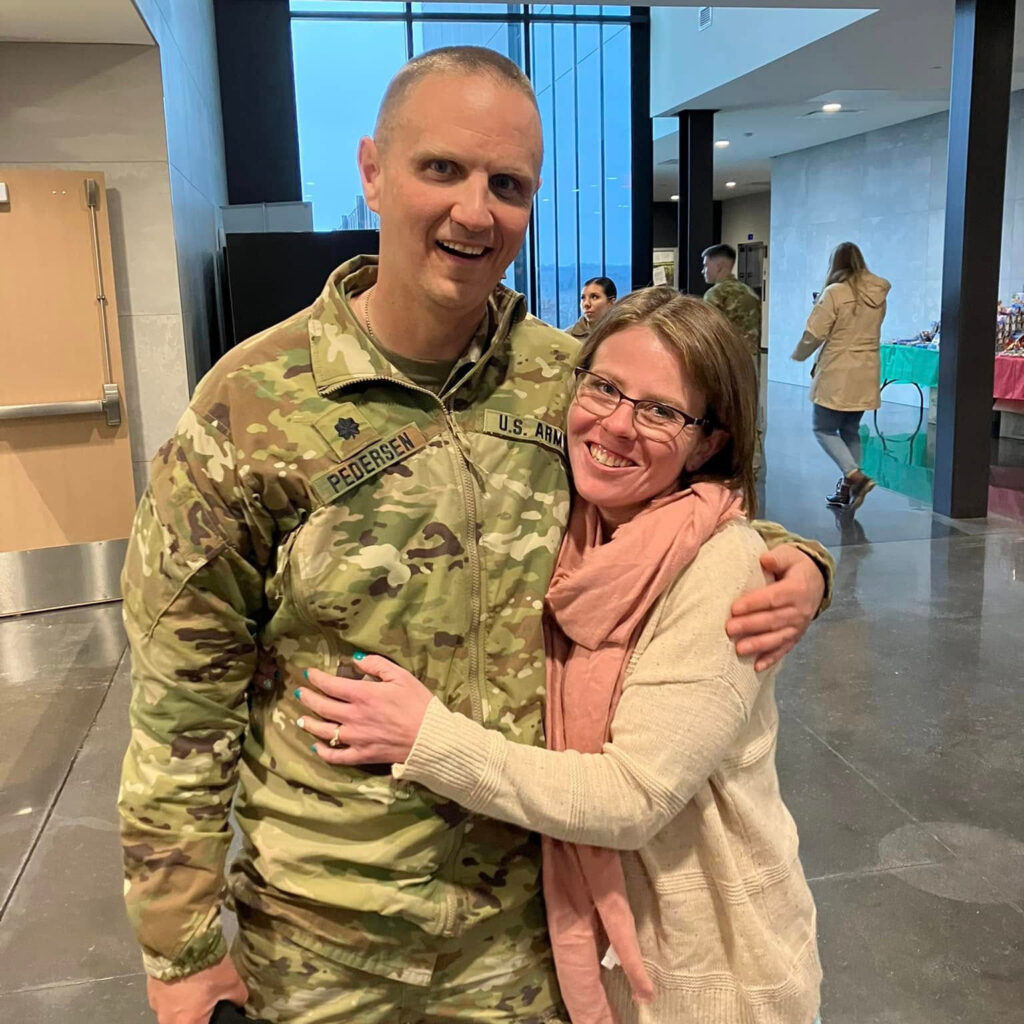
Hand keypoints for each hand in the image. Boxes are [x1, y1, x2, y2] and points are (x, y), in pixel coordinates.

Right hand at [147, 954, 247, 1023]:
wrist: (181, 942)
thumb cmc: (206, 968)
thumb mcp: (232, 983)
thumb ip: (237, 999)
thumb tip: (238, 1003)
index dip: (211, 1019)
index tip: (215, 1010)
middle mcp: (168, 1021)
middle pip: (184, 1022)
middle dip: (196, 1015)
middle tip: (206, 999)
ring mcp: (156, 1006)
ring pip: (172, 1013)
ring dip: (183, 1005)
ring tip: (195, 987)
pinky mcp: (150, 991)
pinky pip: (164, 999)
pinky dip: (174, 993)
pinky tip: (183, 978)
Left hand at [295, 656, 432, 765]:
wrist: (431, 738)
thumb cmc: (419, 703)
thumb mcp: (401, 676)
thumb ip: (376, 665)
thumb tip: (356, 658)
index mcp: (363, 694)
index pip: (331, 685)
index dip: (317, 678)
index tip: (309, 673)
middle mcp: (354, 716)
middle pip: (322, 706)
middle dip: (308, 698)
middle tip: (300, 693)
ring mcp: (356, 738)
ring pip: (324, 731)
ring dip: (309, 724)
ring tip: (300, 720)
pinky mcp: (362, 755)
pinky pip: (336, 756)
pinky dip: (323, 752)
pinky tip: (316, 747)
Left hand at [726, 544, 824, 669]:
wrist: (816, 580)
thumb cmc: (795, 566)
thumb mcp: (789, 554)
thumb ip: (777, 557)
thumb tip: (765, 560)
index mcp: (797, 589)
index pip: (773, 598)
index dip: (754, 603)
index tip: (734, 608)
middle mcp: (800, 610)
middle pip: (773, 620)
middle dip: (750, 626)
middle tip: (729, 629)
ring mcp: (799, 626)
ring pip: (777, 637)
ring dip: (758, 645)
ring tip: (739, 650)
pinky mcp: (796, 636)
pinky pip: (784, 648)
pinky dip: (771, 658)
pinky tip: (757, 666)